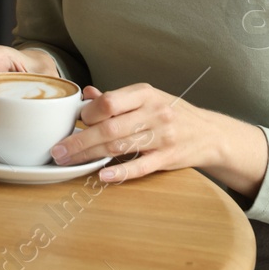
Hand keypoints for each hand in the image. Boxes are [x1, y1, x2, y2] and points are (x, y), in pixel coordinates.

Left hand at [53, 84, 267, 192]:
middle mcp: (154, 113)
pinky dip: (121, 172)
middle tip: (58, 151)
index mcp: (145, 94)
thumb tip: (86, 94)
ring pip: (120, 147)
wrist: (211, 133)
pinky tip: (102, 175)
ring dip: (90, 155)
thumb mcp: (147, 98)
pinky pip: (141, 166)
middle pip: (110, 128)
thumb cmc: (172, 112)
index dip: (88, 113)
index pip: (110, 102)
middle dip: (79, 140)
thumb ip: (116, 98)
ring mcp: (163, 137)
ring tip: (69, 161)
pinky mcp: (169, 159)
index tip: (74, 121)